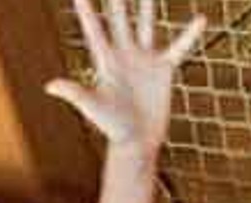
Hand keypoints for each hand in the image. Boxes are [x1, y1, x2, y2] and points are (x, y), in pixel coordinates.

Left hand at [45, 0, 207, 150]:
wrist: (136, 141)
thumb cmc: (112, 127)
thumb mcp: (93, 107)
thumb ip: (74, 92)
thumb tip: (50, 85)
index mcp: (105, 61)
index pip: (94, 29)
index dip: (86, 11)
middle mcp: (124, 55)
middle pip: (119, 20)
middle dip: (117, 1)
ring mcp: (144, 59)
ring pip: (146, 25)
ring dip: (148, 7)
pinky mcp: (164, 69)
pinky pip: (179, 47)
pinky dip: (190, 35)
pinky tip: (201, 19)